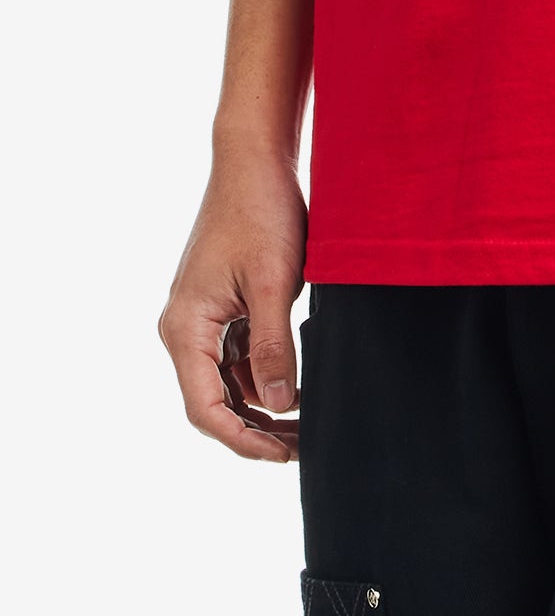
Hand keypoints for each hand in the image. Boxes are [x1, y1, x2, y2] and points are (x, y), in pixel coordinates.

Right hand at [158, 149, 306, 461]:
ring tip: (306, 422)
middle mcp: (185, 328)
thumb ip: (274, 346)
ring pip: (228, 381)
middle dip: (256, 429)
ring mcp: (202, 318)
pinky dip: (264, 374)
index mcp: (186, 328)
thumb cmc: (261, 213)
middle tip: (303, 446)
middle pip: (214, 401)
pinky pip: (237, 356)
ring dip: (263, 404)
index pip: (205, 409)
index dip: (243, 440)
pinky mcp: (221, 307)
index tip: (283, 455)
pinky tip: (298, 383)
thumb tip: (279, 403)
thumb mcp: (273, 283)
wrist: (254, 161)